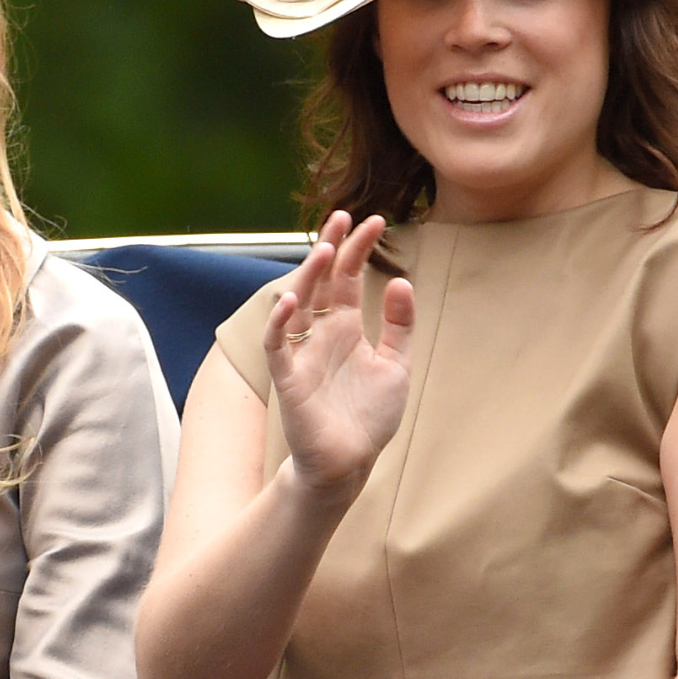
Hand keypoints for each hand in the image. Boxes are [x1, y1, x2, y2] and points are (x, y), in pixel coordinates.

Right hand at [265, 211, 414, 502]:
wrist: (350, 462)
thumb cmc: (368, 417)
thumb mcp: (396, 365)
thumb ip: (399, 325)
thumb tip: (401, 280)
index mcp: (346, 328)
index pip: (348, 279)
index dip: (358, 250)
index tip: (375, 221)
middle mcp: (321, 333)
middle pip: (321, 281)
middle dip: (332, 248)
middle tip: (343, 216)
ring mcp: (302, 352)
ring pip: (298, 303)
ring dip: (310, 276)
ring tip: (327, 249)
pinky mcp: (289, 377)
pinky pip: (277, 344)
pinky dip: (280, 322)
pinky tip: (292, 300)